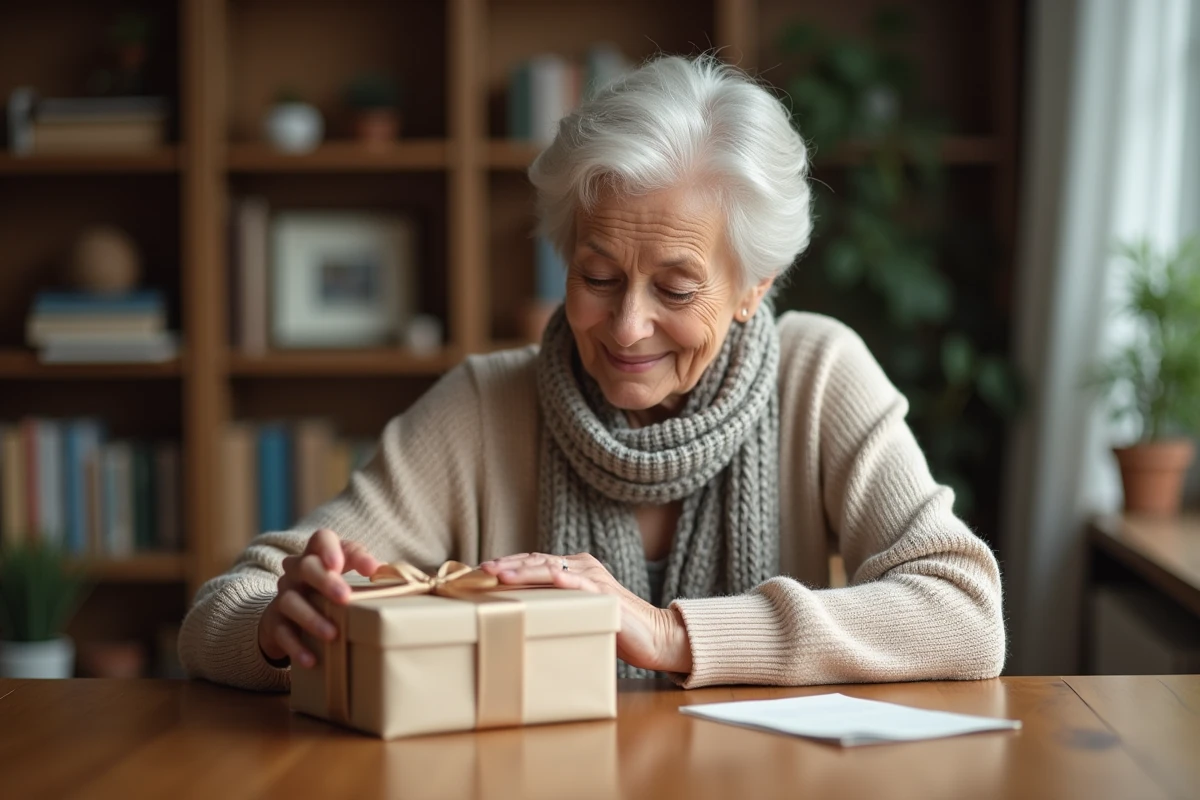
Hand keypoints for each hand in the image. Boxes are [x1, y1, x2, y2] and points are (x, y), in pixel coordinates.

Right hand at [257, 528, 379, 667]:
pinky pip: (282, 633)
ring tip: (333, 634)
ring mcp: (282, 596)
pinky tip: (311, 660)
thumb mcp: (346, 574)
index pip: (321, 539)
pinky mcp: (275, 623)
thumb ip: (363, 565)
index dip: (329, 548)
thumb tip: (382, 570)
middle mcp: (296, 572)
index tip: (340, 564)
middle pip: (305, 567)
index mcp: (317, 555)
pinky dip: (296, 647)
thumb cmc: (327, 590)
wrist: (286, 615)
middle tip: (345, 597)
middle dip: (325, 581)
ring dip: (312, 618)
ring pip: (291, 601)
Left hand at [478, 552, 691, 673]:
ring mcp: (593, 578)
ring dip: (523, 571)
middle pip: (537, 561)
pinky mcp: (605, 594)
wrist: (654, 638)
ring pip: (550, 568)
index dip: (508, 565)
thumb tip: (519, 616)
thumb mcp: (578, 614)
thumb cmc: (613, 629)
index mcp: (574, 569)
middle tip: (480, 570)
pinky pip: (579, 583)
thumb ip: (555, 607)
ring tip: (499, 575)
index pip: (534, 561)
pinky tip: (545, 578)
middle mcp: (582, 567)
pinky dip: (561, 579)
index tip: (481, 571)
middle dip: (507, 565)